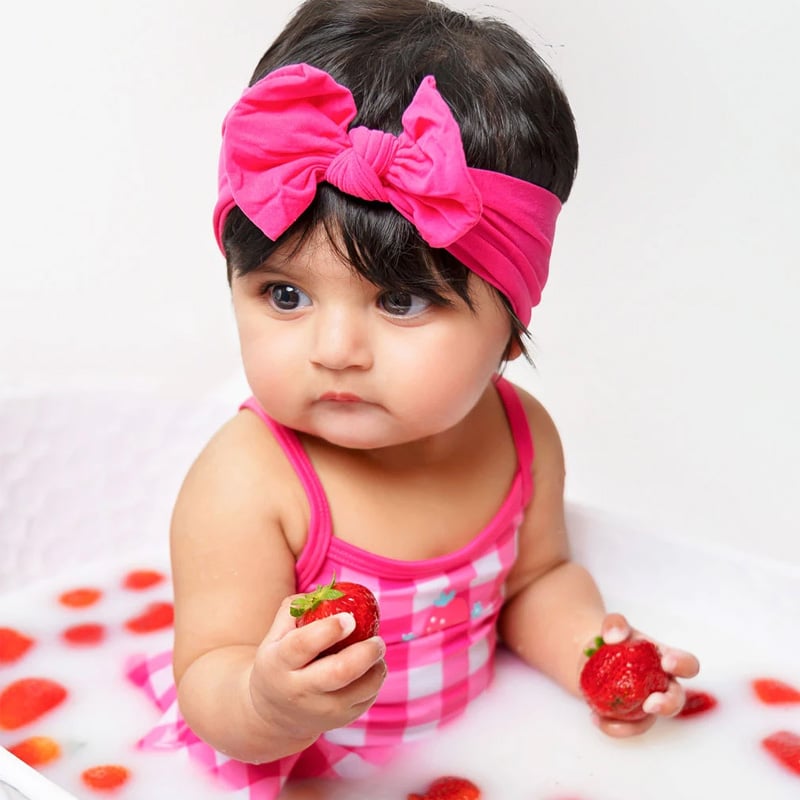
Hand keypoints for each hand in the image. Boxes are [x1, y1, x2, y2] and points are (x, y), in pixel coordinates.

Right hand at [249, 595, 386, 743]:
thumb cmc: (280, 660)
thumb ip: (297, 609)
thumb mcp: (276, 635)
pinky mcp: (340, 721)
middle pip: (339, 672)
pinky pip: (367, 699)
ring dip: (377, 667)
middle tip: (377, 640)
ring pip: (361, 689)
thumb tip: (330, 591)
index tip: (349, 618)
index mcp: (279, 662)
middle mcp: (299, 690)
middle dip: (365, 652)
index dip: (328, 630)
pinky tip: (369, 669)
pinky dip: (375, 680)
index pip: (302, 645)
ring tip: (375, 651)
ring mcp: (321, 710)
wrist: (273, 713)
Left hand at [588, 612, 699, 737]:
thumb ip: (615, 624)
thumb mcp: (613, 626)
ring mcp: (646, 702)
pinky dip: (612, 726)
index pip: (687, 664)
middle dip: (669, 705)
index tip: (667, 663)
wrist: (593, 656)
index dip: (683, 666)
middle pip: (676, 699)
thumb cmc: (614, 640)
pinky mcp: (630, 717)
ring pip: (650, 720)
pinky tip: (596, 718)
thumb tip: (614, 637)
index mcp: (665, 659)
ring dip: (634, 724)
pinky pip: (627, 727)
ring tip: (608, 717)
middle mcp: (661, 684)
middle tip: (651, 704)